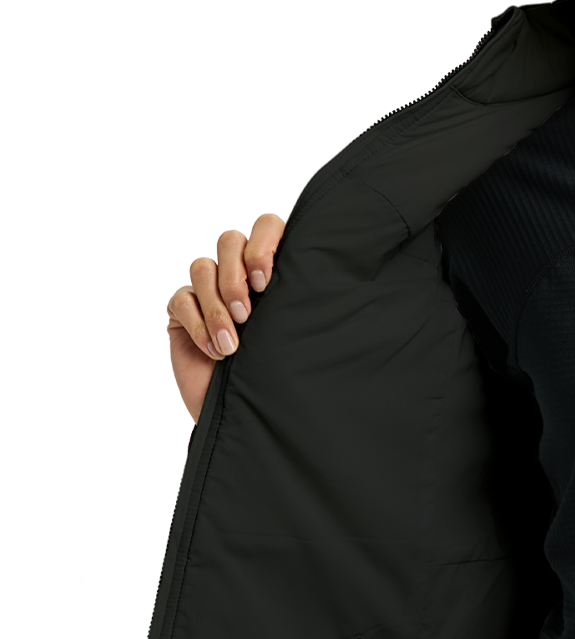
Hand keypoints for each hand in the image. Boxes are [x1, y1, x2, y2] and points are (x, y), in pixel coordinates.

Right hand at [167, 213, 287, 422]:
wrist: (251, 412)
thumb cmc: (281, 371)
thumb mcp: (295, 330)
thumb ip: (299, 297)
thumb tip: (328, 274)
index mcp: (273, 269)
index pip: (267, 226)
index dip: (262, 244)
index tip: (266, 281)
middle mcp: (240, 272)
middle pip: (229, 241)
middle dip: (235, 276)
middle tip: (248, 314)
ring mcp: (208, 290)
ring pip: (202, 268)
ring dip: (217, 307)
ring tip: (233, 344)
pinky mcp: (183, 311)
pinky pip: (181, 299)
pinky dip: (198, 325)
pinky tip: (215, 352)